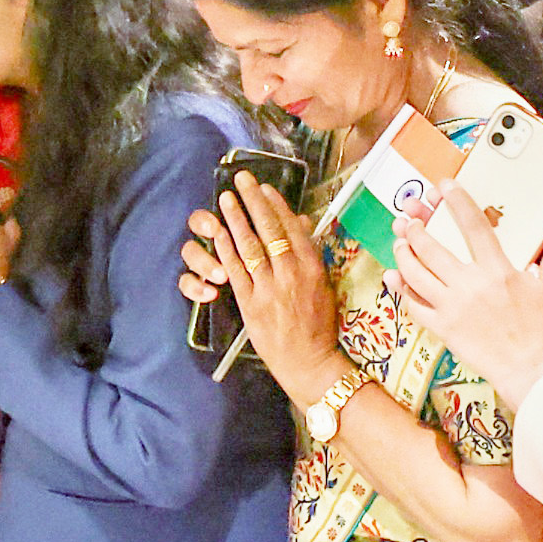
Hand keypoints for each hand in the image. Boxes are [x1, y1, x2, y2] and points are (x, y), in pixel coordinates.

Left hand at [196, 178, 340, 397]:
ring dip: (236, 219)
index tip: (264, 187)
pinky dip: (226, 250)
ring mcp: (268, 288)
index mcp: (312, 267)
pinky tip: (219, 233)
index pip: (291, 228)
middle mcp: (290, 273)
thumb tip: (300, 223)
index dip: (276, 204)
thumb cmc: (319, 324)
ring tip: (226, 199)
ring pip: (250, 246)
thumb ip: (311, 254)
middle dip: (254, 202)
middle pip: (269, 230)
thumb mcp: (323, 285)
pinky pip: (237, 271)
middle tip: (242, 179)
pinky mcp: (250, 304)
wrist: (309, 362)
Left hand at [392, 187, 542, 404]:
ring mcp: (452, 308)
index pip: (473, 227)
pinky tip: (392, 276)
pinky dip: (399, 289)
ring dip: (403, 253)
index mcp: (496, 271)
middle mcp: (470, 286)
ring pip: (415, 274)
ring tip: (399, 241)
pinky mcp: (442, 328)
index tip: (444, 186)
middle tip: (408, 216)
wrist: (528, 369)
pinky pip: (413, 305)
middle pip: (432, 249)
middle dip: (416, 228)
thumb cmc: (541, 327)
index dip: (456, 203)